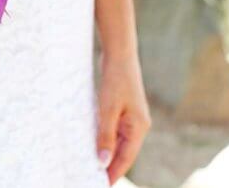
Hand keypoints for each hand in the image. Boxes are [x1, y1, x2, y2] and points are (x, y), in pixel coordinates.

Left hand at [96, 51, 150, 184]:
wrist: (119, 54)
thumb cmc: (115, 80)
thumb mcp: (107, 109)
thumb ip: (105, 136)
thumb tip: (103, 162)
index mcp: (139, 127)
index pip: (126, 158)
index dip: (114, 173)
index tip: (101, 184)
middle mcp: (138, 125)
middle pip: (123, 153)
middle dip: (109, 166)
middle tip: (91, 177)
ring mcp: (131, 118)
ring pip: (118, 142)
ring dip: (106, 153)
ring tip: (90, 165)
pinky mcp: (122, 110)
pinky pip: (114, 131)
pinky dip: (105, 139)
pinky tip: (93, 144)